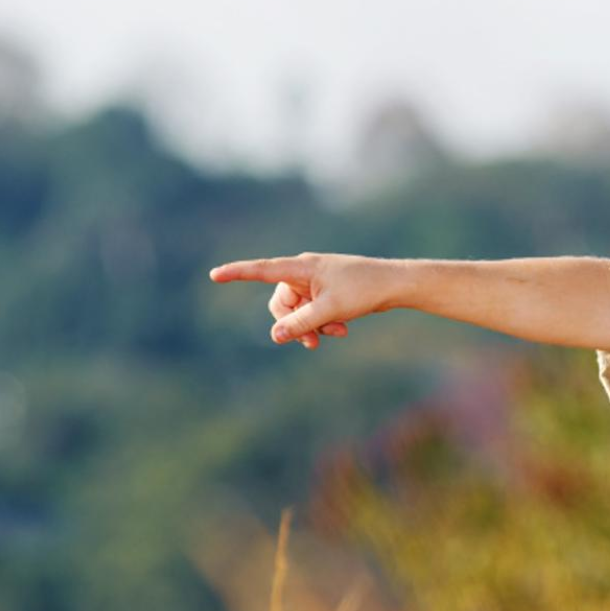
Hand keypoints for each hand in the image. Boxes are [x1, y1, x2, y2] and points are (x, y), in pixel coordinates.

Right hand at [210, 253, 402, 348]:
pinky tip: (343, 330)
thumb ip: (302, 324)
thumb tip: (275, 336)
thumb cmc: (364, 290)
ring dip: (313, 327)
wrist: (395, 285)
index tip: (214, 274)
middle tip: (313, 343)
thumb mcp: (331, 310)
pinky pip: (313, 312)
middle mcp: (304, 272)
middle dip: (295, 325)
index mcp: (301, 267)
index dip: (238, 273)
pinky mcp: (327, 293)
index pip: (262, 270)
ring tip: (337, 333)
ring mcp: (315, 283)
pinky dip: (323, 323)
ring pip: (298, 312)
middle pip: (281, 304)